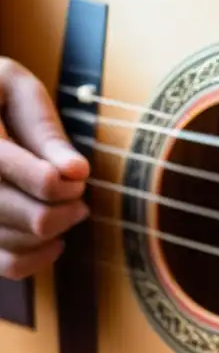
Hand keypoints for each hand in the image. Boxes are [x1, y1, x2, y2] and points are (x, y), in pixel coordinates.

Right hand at [0, 57, 89, 279]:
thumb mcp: (13, 87)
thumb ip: (43, 127)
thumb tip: (76, 172)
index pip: (33, 179)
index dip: (63, 183)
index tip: (77, 175)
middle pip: (33, 217)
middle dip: (67, 208)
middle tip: (76, 192)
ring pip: (20, 243)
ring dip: (56, 230)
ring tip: (68, 207)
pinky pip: (6, 266)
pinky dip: (37, 258)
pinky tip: (54, 240)